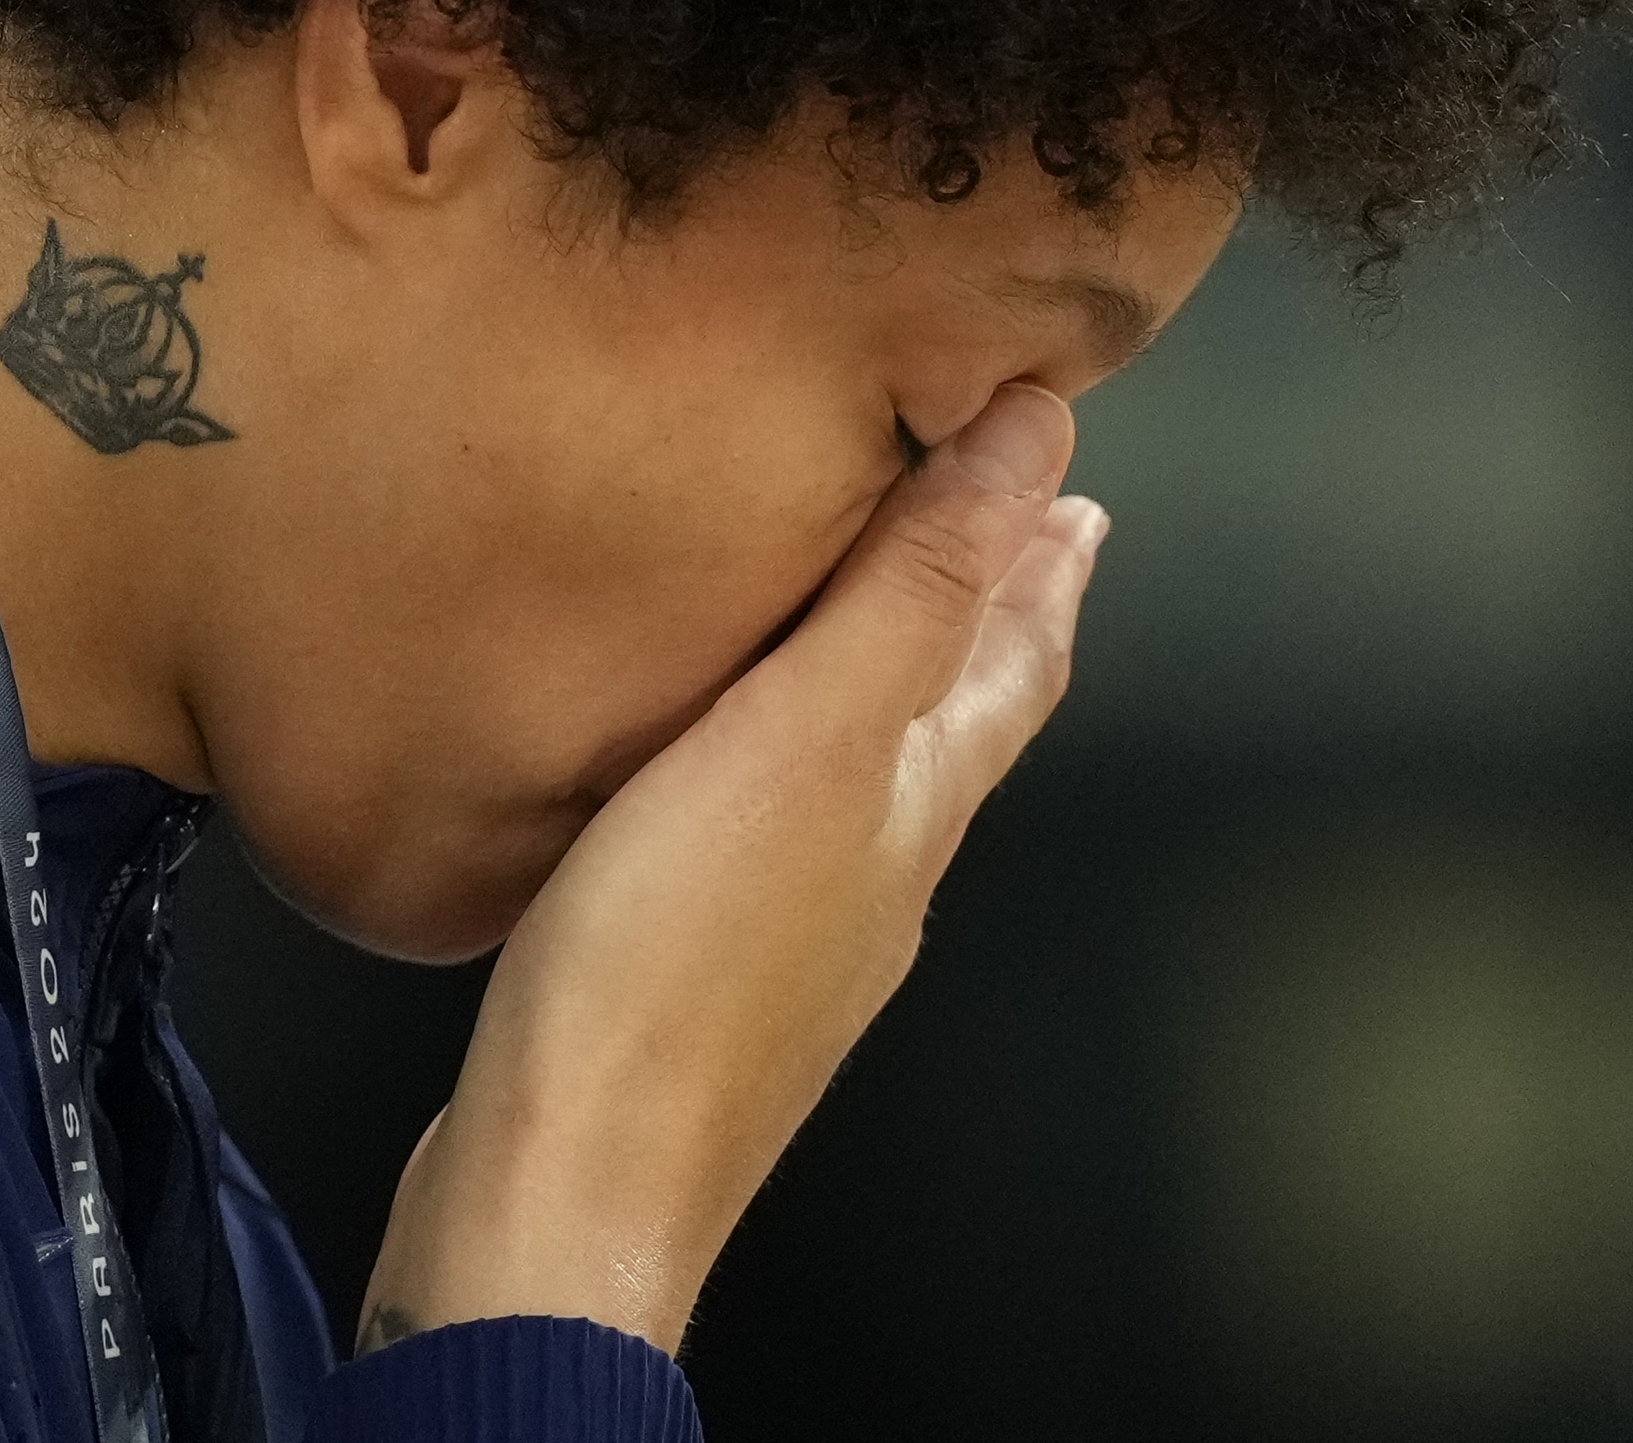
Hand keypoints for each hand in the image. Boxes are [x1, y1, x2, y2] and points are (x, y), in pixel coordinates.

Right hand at [356, 382, 1102, 1354]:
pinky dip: (783, 757)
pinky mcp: (696, 976)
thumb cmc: (673, 970)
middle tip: (1023, 528)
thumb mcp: (810, 735)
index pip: (1014, 654)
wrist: (562, 1192)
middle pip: (962, 716)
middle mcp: (878, 871)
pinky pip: (771, 829)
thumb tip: (1039, 440)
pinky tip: (721, 759)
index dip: (1043, 553)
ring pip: (872, 775)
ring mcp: (792, 936)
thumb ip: (914, 586)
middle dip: (989, 611)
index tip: (1070, 473)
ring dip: (891, 679)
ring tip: (877, 613)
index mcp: (917, 803)